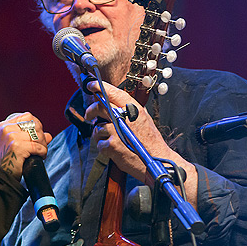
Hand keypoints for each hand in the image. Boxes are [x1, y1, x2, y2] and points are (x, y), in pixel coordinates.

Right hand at [0, 112, 51, 179]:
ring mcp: (11, 137)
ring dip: (43, 145)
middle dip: (42, 136)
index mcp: (5, 125)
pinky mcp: (17, 147)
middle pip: (34, 125)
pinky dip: (42, 152)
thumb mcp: (16, 144)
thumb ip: (31, 136)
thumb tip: (48, 135)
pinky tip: (40, 157)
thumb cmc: (9, 160)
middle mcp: (7, 129)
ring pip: (38, 136)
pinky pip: (38, 147)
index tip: (38, 134)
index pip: (27, 116)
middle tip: (41, 146)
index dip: (37, 124)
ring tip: (40, 152)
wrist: (1, 175)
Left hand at [84, 80, 197, 205]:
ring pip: (97, 128)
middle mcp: (124, 117)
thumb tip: (112, 104)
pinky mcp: (112, 145)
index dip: (99, 87)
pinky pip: (100, 143)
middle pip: (100, 107)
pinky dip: (104, 147)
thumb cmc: (150, 142)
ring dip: (100, 134)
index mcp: (133, 109)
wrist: (157, 160)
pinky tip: (113, 150)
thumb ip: (128, 111)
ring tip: (110, 140)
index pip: (113, 93)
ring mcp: (117, 131)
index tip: (91, 85)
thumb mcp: (143, 120)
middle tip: (88, 115)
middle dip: (91, 110)